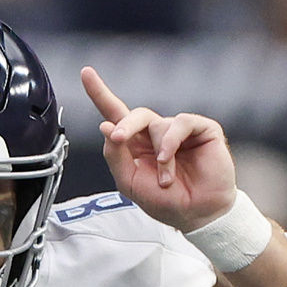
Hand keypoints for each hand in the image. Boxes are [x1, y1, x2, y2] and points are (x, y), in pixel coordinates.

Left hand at [80, 66, 236, 231]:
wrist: (197, 214)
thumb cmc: (166, 201)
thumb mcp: (130, 181)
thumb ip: (115, 155)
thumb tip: (105, 126)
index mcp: (136, 145)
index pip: (116, 114)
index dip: (100, 93)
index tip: (86, 72)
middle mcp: (155, 134)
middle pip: (135, 114)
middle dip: (124, 125)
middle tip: (117, 138)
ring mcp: (179, 130)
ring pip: (157, 124)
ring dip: (158, 154)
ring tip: (165, 179)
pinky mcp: (201, 129)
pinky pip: (180, 122)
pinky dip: (170, 142)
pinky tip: (169, 159)